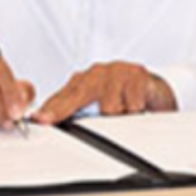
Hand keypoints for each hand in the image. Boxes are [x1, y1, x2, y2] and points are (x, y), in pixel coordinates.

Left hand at [34, 61, 176, 124]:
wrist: (155, 89)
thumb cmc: (122, 97)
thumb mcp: (96, 106)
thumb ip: (75, 112)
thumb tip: (51, 124)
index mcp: (83, 80)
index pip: (62, 96)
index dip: (50, 109)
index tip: (40, 119)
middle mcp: (96, 73)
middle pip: (80, 95)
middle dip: (71, 110)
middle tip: (66, 123)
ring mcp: (116, 72)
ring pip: (109, 106)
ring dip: (117, 117)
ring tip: (124, 114)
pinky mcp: (137, 75)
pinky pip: (131, 103)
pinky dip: (134, 111)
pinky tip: (137, 108)